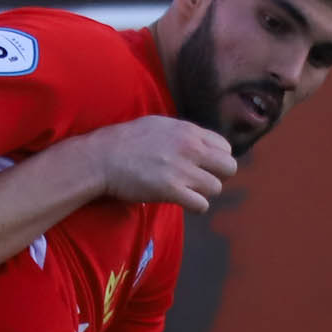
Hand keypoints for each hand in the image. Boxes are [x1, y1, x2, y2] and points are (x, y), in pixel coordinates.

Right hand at [78, 116, 236, 211]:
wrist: (102, 158)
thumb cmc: (126, 140)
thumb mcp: (159, 125)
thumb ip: (183, 133)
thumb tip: (198, 141)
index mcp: (188, 131)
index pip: (225, 147)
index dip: (217, 159)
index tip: (204, 165)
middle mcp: (190, 148)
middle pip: (229, 168)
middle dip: (218, 176)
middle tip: (201, 180)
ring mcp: (182, 170)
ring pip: (216, 188)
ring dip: (203, 192)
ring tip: (187, 191)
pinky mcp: (171, 191)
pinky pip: (201, 205)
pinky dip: (195, 207)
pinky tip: (184, 202)